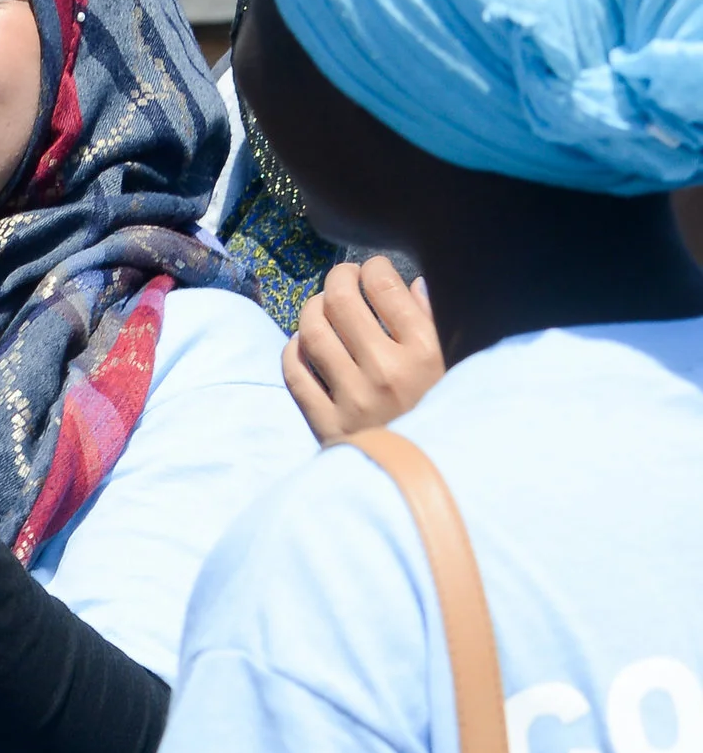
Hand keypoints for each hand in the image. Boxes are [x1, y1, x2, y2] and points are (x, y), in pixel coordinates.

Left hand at [282, 257, 445, 444]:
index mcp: (426, 354)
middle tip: (343, 279)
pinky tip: (305, 344)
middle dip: (338, 278)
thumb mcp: (458, 370)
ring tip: (323, 307)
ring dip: (312, 309)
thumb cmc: (451, 417)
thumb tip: (413, 284)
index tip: (373, 268)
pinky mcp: (327, 425)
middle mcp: (386, 372)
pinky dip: (294, 349)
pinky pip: (294, 372)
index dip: (373, 267)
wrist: (434, 485)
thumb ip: (436, 325)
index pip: (385, 287)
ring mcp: (353, 399)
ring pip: (312, 331)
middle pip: (340, 301)